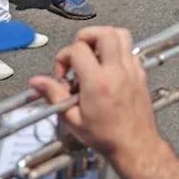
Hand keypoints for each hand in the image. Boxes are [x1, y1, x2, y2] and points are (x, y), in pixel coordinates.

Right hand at [27, 26, 161, 167]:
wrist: (135, 145)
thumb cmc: (106, 137)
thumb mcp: (72, 119)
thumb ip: (54, 95)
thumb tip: (37, 82)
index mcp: (97, 82)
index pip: (78, 49)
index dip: (64, 57)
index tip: (63, 75)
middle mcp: (117, 71)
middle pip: (103, 32)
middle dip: (85, 37)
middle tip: (77, 54)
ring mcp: (132, 70)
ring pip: (122, 34)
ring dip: (104, 38)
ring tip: (92, 55)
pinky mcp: (141, 74)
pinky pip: (131, 50)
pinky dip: (118, 50)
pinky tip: (108, 67)